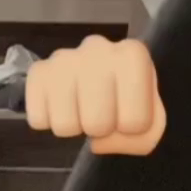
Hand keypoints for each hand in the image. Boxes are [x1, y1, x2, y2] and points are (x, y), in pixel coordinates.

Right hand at [25, 36, 165, 155]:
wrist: (104, 75)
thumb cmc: (130, 97)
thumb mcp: (151, 120)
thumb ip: (141, 137)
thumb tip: (97, 142)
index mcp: (132, 55)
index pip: (135, 122)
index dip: (132, 128)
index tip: (129, 110)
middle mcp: (97, 48)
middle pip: (97, 125)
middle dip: (101, 128)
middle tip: (103, 111)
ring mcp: (64, 58)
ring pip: (65, 126)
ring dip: (74, 126)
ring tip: (82, 106)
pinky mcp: (38, 71)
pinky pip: (38, 120)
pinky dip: (49, 121)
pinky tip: (62, 103)